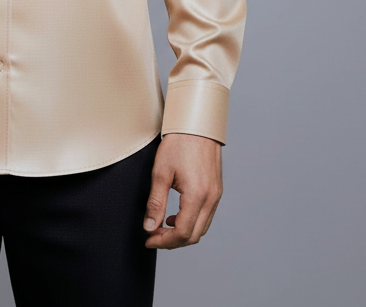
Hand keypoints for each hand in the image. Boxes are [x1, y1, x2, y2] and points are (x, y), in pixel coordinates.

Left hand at [143, 133, 222, 248]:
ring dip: (183, 233)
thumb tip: (150, 226)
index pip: (182, 233)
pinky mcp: (216, 190)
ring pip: (202, 228)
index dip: (164, 241)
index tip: (149, 239)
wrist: (196, 125)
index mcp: (197, 196)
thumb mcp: (161, 172)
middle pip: (194, 235)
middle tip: (154, 235)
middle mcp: (211, 199)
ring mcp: (216, 195)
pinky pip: (206, 216)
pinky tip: (176, 215)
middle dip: (172, 241)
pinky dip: (191, 222)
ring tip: (162, 226)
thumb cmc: (179, 143)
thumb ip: (156, 203)